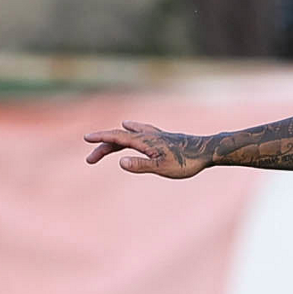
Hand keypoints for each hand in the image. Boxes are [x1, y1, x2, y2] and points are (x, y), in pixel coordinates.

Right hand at [84, 121, 211, 177]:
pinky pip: (141, 131)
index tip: (86, 138)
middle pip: (119, 138)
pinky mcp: (162, 137)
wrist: (206, 151)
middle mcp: (147, 135)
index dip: (101, 138)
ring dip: (115, 140)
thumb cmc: (186, 162)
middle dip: (103, 147)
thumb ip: (141, 165)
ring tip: (105, 142)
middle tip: (90, 159)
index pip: (117, 138)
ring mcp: (155, 135)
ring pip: (129, 134)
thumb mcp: (162, 168)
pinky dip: (131, 130)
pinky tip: (131, 126)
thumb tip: (120, 162)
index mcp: (144, 141)